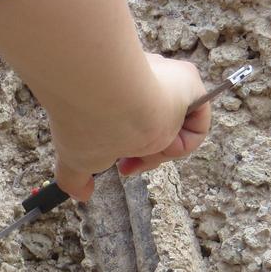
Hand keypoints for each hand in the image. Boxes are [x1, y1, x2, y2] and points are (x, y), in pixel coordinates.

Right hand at [51, 52, 208, 202]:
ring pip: (174, 127)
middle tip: (128, 166)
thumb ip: (74, 177)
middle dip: (144, 153)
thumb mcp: (76, 158)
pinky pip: (196, 121)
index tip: (118, 167)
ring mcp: (163, 77)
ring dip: (159, 149)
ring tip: (142, 148)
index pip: (130, 123)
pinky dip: (184, 142)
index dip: (128, 151)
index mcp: (111, 92)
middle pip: (155, 127)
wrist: (103, 99)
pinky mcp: (187, 78)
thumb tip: (79, 194)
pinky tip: (164, 140)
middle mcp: (138, 80)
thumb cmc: (85, 124)